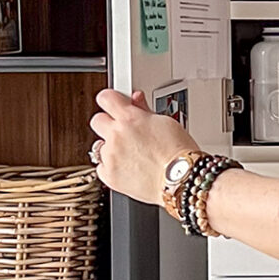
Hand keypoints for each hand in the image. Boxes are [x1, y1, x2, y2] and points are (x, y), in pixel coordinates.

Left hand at [90, 89, 197, 206]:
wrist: (181, 181)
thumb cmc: (179, 155)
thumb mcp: (166, 123)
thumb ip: (144, 110)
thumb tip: (135, 100)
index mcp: (130, 118)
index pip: (105, 98)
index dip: (110, 101)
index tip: (114, 105)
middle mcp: (117, 135)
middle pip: (97, 120)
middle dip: (108, 124)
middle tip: (124, 132)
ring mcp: (111, 156)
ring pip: (99, 146)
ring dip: (111, 147)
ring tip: (131, 155)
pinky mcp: (109, 175)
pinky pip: (101, 166)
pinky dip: (111, 167)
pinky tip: (128, 168)